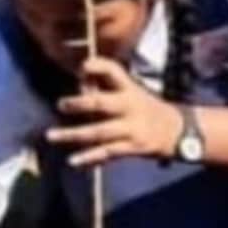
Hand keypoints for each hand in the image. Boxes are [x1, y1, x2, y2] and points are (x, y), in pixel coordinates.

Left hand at [44, 58, 184, 167]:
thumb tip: (79, 85)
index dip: (98, 66)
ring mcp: (131, 128)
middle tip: (60, 104)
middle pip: (102, 103)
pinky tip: (72, 161)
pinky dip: (88, 158)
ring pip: (98, 132)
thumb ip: (106, 88)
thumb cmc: (144, 107)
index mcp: (129, 88)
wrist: (177, 131)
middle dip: (80, 104)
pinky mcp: (131, 147)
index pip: (114, 71)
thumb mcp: (131, 91)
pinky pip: (106, 153)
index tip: (81, 67)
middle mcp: (129, 106)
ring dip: (73, 134)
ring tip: (51, 135)